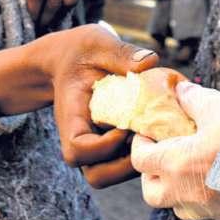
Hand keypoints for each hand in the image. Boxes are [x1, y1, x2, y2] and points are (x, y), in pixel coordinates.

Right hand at [50, 25, 159, 187]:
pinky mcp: (108, 146)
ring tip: (152, 136)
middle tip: (147, 137)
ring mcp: (94, 146)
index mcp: (72, 117)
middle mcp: (80, 138)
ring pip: (110, 176)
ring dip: (134, 164)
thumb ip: (121, 52)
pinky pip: (121, 165)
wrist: (66, 61)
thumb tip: (150, 62)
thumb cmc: (79, 51)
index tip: (123, 126)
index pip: (77, 150)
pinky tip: (154, 131)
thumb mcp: (96, 43)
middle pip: (97, 176)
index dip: (103, 147)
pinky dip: (139, 156)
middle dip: (125, 165)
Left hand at [131, 82, 219, 219]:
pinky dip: (203, 196)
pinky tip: (216, 175)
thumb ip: (195, 99)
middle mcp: (188, 192)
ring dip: (177, 189)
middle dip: (152, 174)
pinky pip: (207, 210)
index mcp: (177, 164)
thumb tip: (183, 91)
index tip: (147, 133)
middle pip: (152, 193)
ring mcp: (211, 207)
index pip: (141, 160)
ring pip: (179, 207)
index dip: (140, 144)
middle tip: (162, 154)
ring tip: (189, 167)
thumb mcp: (218, 105)